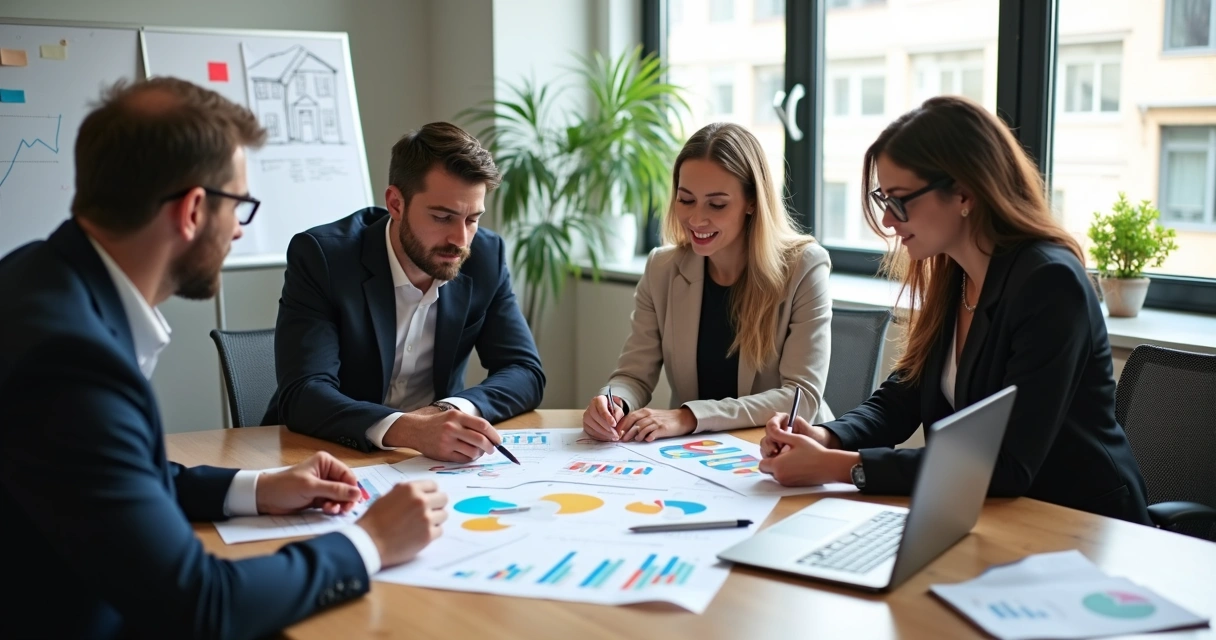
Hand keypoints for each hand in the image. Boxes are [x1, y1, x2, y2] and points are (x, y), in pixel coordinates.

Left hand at [255, 452, 362, 515]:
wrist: (265, 499)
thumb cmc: (284, 487)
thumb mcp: (311, 487)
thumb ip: (334, 490)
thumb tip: (356, 493)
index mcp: (326, 463)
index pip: (347, 475)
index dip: (352, 488)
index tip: (354, 501)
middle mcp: (326, 473)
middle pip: (346, 487)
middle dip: (346, 498)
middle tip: (344, 509)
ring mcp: (323, 486)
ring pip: (340, 497)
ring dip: (338, 504)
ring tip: (330, 509)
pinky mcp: (319, 498)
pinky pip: (332, 503)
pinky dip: (332, 508)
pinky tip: (327, 510)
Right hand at [356, 480, 447, 566]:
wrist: (368, 542)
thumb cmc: (374, 520)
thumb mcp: (387, 497)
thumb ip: (404, 492)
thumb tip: (417, 491)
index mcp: (410, 489)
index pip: (434, 485)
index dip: (430, 493)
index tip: (428, 499)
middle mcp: (421, 501)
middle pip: (443, 499)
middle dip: (436, 505)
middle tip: (428, 512)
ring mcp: (426, 518)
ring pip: (444, 515)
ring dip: (436, 519)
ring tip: (422, 524)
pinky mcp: (428, 535)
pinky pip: (439, 530)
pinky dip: (432, 533)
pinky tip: (419, 534)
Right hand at [384, 406, 500, 461]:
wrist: (415, 430)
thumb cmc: (438, 424)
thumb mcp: (453, 416)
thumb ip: (470, 424)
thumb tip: (491, 436)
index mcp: (457, 416)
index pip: (482, 425)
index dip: (493, 434)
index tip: (498, 441)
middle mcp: (452, 428)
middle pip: (480, 439)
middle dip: (490, 447)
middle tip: (491, 450)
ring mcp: (447, 441)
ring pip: (473, 451)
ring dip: (479, 454)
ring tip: (478, 452)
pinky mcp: (443, 453)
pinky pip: (463, 459)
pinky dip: (469, 459)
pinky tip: (468, 455)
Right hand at [582, 395, 624, 440]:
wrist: (606, 413)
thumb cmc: (612, 411)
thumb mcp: (618, 410)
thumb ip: (618, 415)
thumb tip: (615, 425)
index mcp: (599, 400)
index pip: (601, 408)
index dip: (607, 417)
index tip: (614, 424)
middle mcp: (590, 407)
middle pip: (595, 416)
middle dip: (606, 427)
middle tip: (615, 433)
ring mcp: (586, 416)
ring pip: (592, 425)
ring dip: (603, 433)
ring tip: (613, 436)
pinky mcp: (585, 425)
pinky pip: (590, 432)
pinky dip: (600, 436)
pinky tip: (607, 437)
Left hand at [617, 407, 696, 441]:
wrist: (682, 418)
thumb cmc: (665, 419)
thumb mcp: (651, 417)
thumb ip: (640, 421)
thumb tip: (627, 431)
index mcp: (645, 412)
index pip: (630, 417)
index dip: (622, 425)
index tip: (617, 433)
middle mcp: (649, 415)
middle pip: (634, 422)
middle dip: (626, 431)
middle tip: (622, 439)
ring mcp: (656, 421)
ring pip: (642, 428)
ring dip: (636, 435)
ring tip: (634, 440)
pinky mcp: (663, 428)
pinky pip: (653, 433)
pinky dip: (648, 437)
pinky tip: (647, 440)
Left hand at [758, 417, 856, 486]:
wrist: (829, 466)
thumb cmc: (814, 452)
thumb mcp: (795, 438)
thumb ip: (779, 434)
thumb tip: (770, 431)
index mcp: (778, 465)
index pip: (762, 463)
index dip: (768, 456)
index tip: (777, 450)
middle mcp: (780, 477)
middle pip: (768, 470)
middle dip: (773, 462)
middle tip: (785, 453)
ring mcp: (787, 483)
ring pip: (776, 474)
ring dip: (781, 467)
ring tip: (794, 458)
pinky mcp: (794, 486)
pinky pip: (785, 479)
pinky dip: (788, 472)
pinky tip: (799, 465)